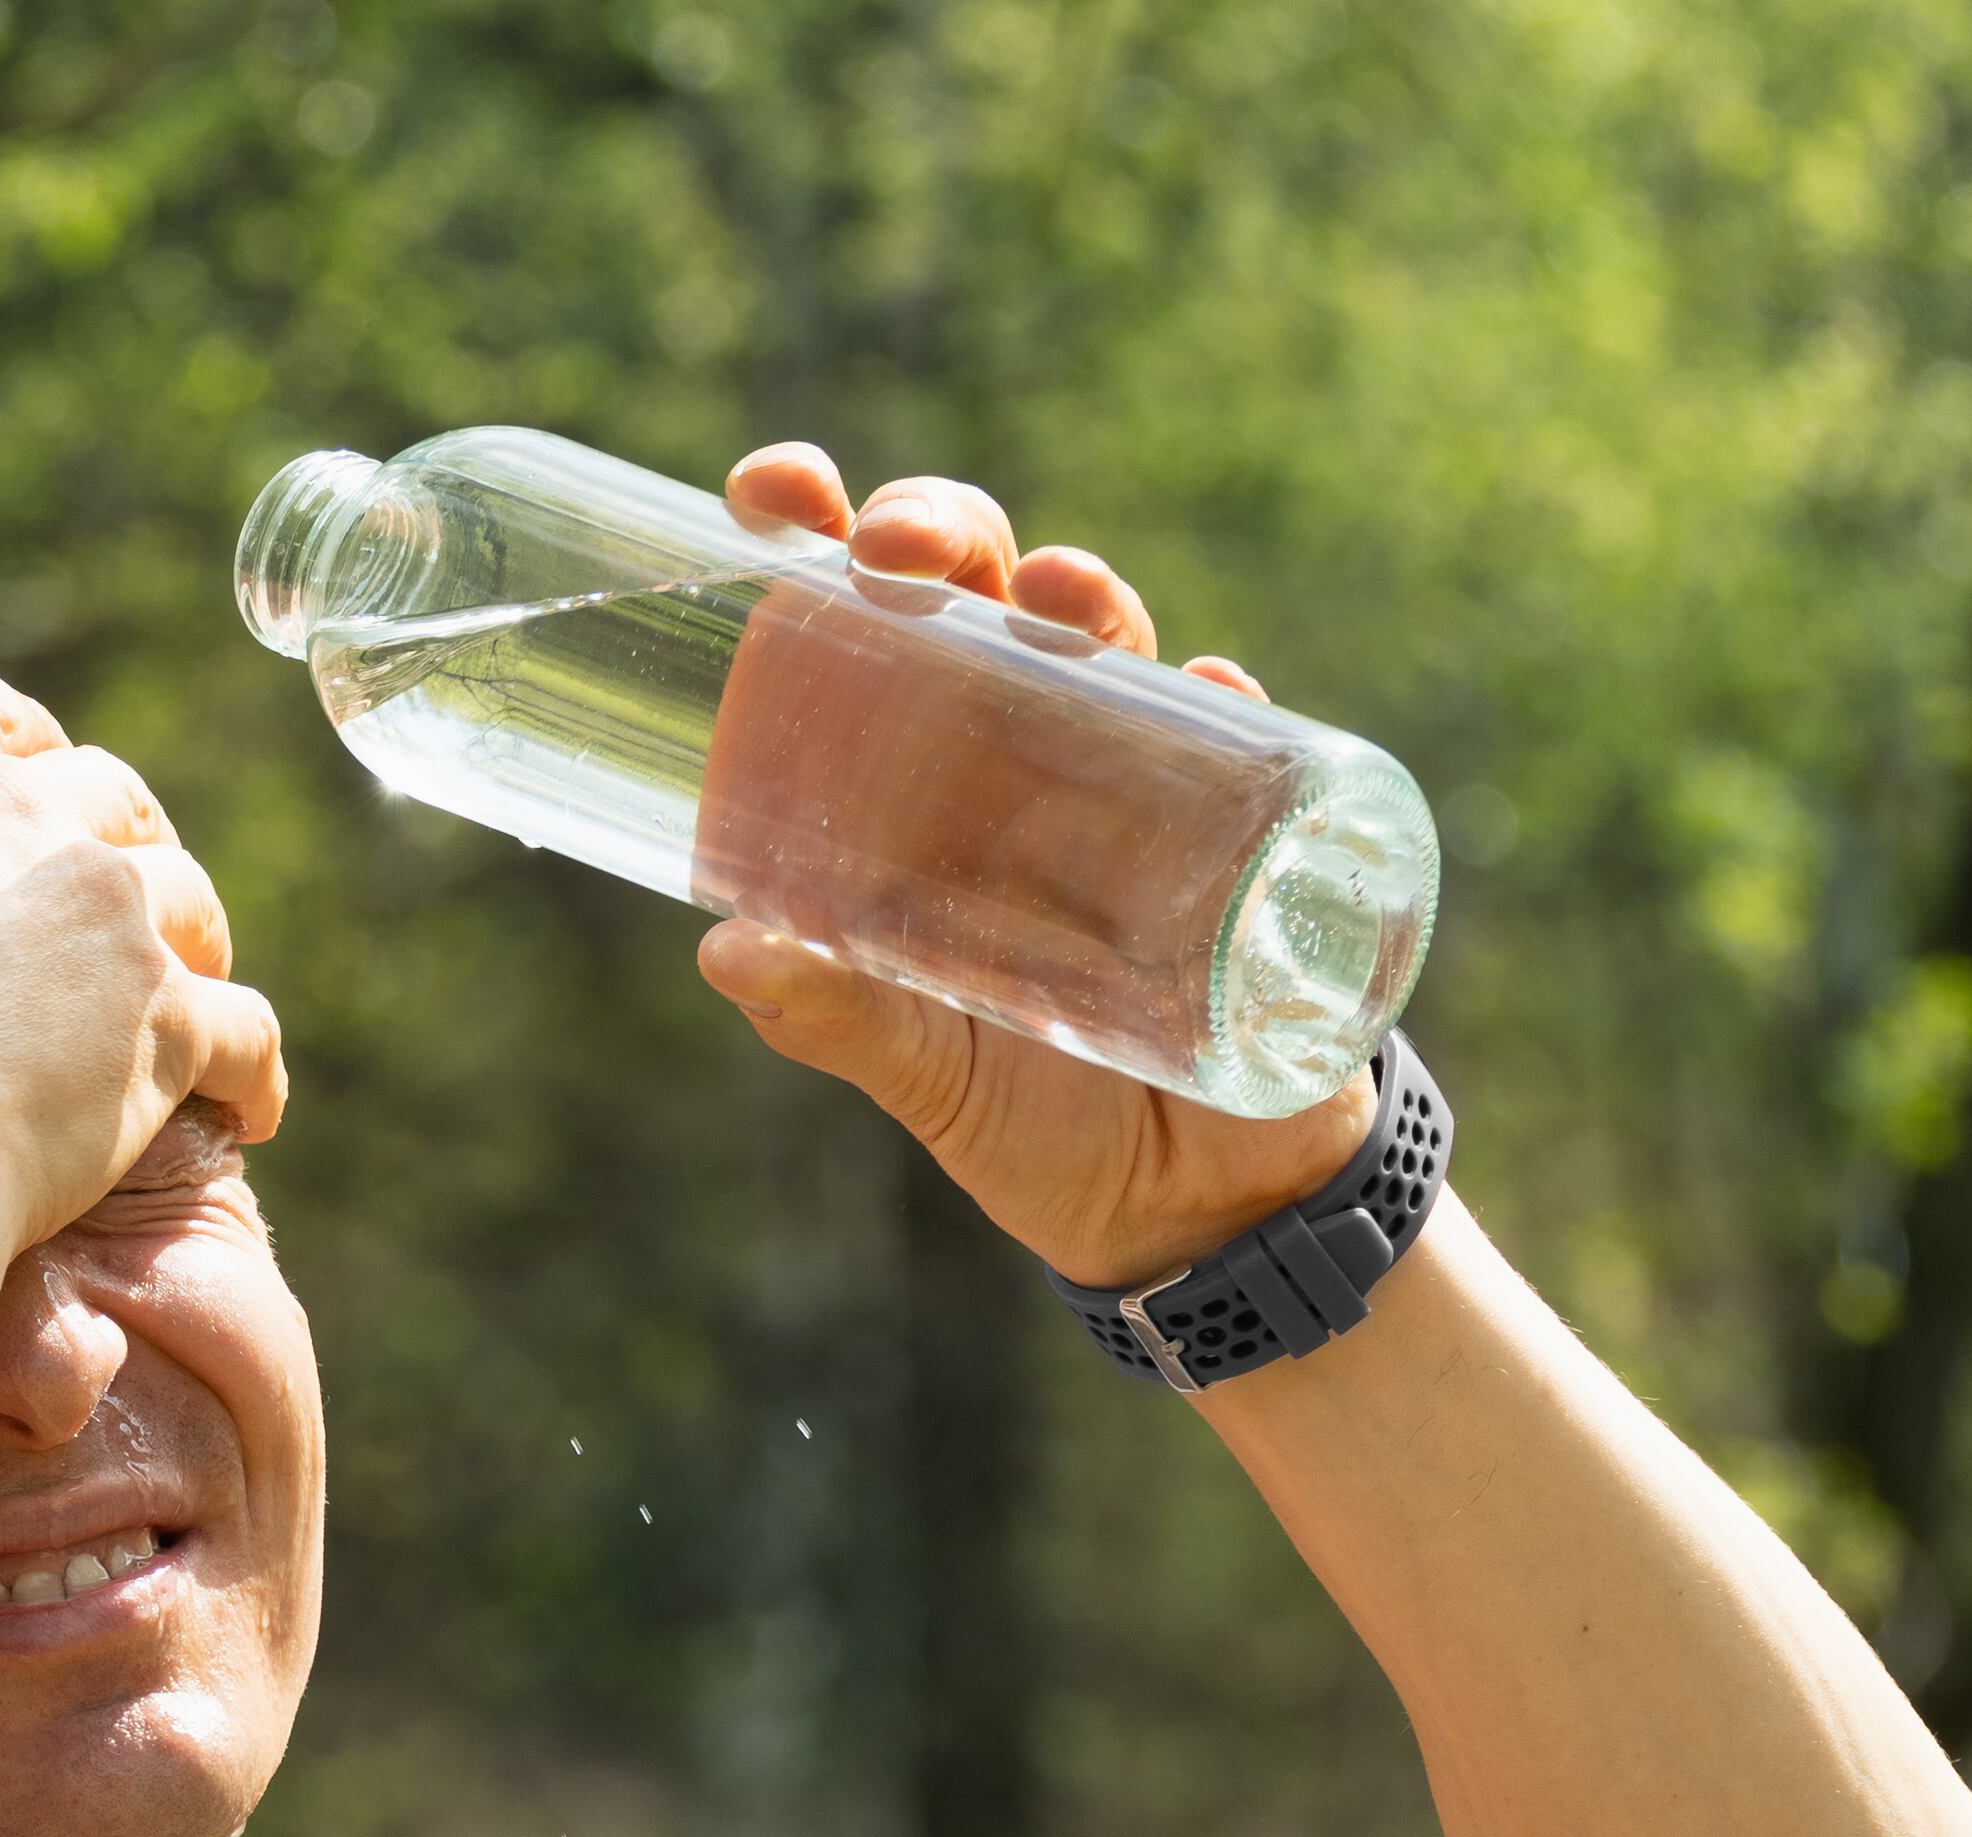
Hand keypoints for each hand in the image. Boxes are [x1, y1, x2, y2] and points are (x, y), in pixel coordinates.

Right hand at [0, 669, 286, 1249]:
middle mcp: (14, 803)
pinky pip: (247, 1030)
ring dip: (191, 947)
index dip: (12, 761)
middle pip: (105, 795)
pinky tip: (244, 1115)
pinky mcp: (167, 1014)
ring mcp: (105, 905)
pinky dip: (252, 1069)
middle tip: (107, 928)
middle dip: (114, 851)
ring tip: (173, 1017)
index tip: (20, 812)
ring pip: (189, 898)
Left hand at [696, 445, 1364, 1290]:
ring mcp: (1133, 780)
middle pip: (974, 587)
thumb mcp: (923, 1073)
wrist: (1185, 1208)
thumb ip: (836, 1017)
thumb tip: (727, 952)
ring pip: (1105, 635)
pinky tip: (1213, 687)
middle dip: (941, 528)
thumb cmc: (1031, 1118)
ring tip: (1060, 598)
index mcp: (909, 782)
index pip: (854, 622)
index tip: (774, 493)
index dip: (816, 532)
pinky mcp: (1243, 829)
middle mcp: (1014, 754)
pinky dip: (1227, 700)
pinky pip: (1244, 735)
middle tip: (905, 551)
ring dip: (1084, 591)